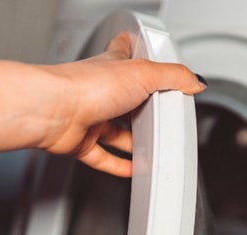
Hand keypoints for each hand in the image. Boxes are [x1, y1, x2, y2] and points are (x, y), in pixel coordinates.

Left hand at [38, 32, 206, 176]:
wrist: (52, 111)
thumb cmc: (85, 86)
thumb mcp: (144, 73)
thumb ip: (174, 76)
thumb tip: (195, 80)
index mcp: (113, 66)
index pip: (125, 53)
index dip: (137, 54)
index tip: (152, 63)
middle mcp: (99, 90)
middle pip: (124, 99)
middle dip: (142, 110)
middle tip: (160, 118)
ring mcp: (89, 116)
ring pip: (114, 131)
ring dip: (132, 142)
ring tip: (152, 150)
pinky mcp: (80, 142)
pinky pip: (102, 156)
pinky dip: (118, 165)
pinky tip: (132, 169)